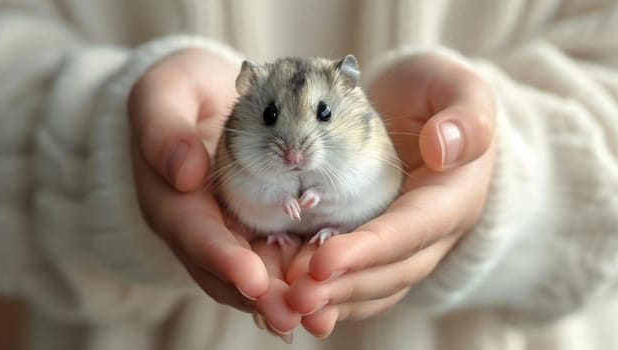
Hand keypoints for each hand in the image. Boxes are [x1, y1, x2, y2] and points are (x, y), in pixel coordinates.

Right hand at [128, 49, 299, 333]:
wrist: (208, 98)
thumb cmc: (183, 91)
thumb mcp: (163, 92)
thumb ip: (162, 128)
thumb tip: (183, 173)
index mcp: (170, 198)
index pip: (194, 234)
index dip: (222, 258)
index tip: (253, 277)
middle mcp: (199, 227)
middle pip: (225, 270)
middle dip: (260, 296)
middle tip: (294, 315)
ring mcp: (228, 232)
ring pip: (253, 275)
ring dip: (283, 299)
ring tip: (319, 316)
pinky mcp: (257, 228)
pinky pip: (276, 260)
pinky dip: (298, 279)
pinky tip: (329, 296)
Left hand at [284, 52, 496, 336]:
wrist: (419, 114)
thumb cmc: (437, 95)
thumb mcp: (458, 89)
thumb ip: (466, 118)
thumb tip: (443, 149)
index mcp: (453, 198)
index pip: (412, 230)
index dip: (370, 249)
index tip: (324, 260)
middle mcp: (430, 234)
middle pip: (390, 271)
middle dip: (343, 286)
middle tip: (296, 297)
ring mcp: (403, 245)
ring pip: (372, 286)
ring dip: (331, 300)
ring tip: (288, 307)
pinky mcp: (375, 246)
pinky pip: (356, 280)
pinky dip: (327, 294)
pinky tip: (290, 299)